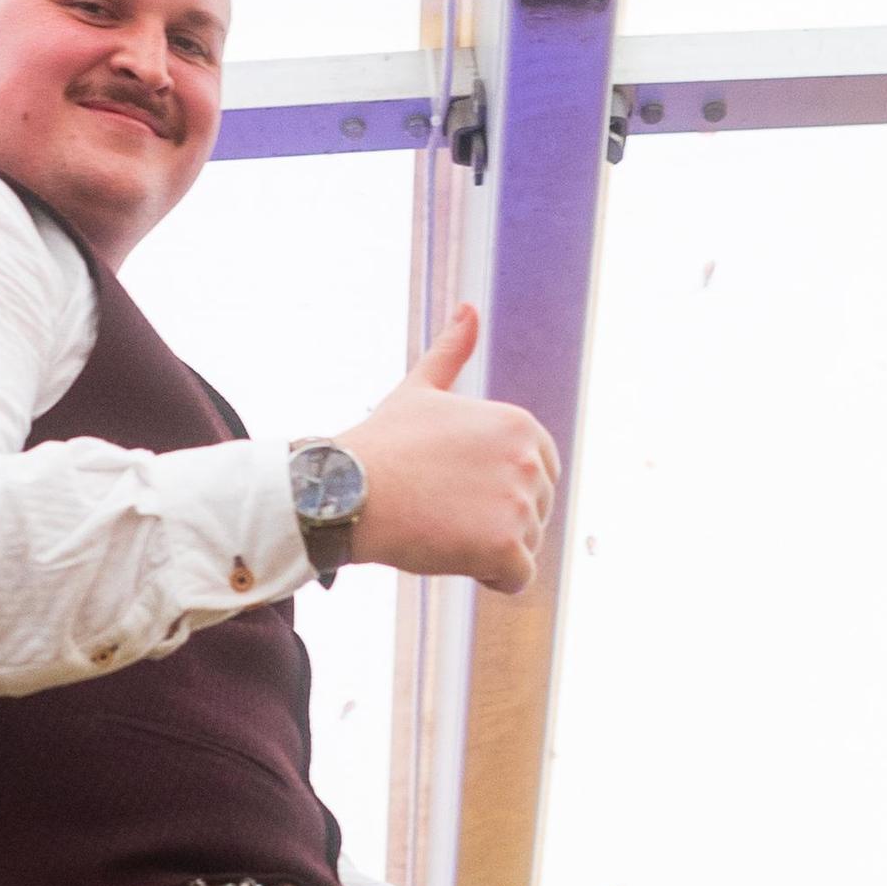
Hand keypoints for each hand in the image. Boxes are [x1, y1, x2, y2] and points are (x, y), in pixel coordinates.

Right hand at [337, 304, 559, 593]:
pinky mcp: (508, 545)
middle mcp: (530, 461)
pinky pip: (518, 577)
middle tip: (441, 509)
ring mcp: (522, 503)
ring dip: (486, 550)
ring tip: (441, 528)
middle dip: (494, 522)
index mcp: (520, 425)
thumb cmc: (381, 445)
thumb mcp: (420, 389)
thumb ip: (451, 351)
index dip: (496, 490)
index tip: (452, 486)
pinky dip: (490, 576)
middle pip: (534, 514)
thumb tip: (468, 307)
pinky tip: (452, 554)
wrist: (347, 493)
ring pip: (524, 547)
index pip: (539, 478)